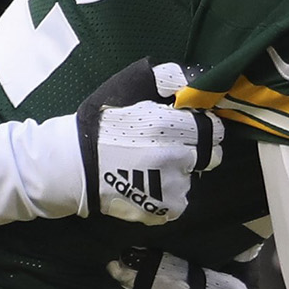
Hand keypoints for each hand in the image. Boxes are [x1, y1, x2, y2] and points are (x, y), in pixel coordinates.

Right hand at [76, 68, 223, 226]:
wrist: (74, 166)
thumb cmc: (103, 126)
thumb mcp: (133, 89)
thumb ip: (171, 79)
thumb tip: (196, 81)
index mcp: (169, 126)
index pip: (214, 130)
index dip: (201, 128)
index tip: (186, 130)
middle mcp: (175, 158)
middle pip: (211, 156)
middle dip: (194, 150)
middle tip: (167, 149)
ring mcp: (171, 188)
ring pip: (191, 179)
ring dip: (178, 174)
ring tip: (148, 169)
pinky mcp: (163, 210)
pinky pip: (178, 201)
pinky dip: (166, 195)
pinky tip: (145, 185)